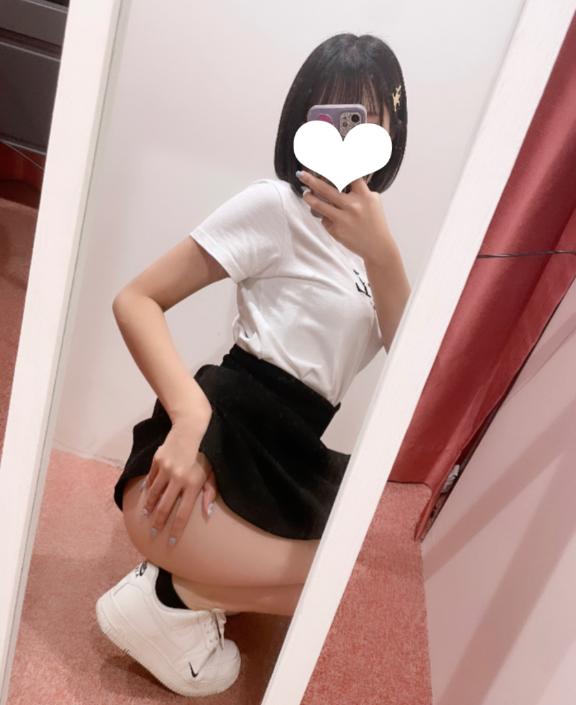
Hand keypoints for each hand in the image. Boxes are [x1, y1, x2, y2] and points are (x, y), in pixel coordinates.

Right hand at [141, 422, 218, 544]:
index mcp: (193, 483)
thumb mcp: (212, 472)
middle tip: (153, 533)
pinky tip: (144, 496)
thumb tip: (208, 513)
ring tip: (146, 517)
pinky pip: (151, 479)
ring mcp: (166, 469)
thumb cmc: (206, 453)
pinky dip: (147, 489)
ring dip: (149, 507)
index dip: (176, 529)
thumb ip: (210, 493)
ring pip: (154, 494)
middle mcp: (178, 478)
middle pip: (165, 507)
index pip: (183, 513)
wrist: (192, 428)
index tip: (170, 541)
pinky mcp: (157, 461)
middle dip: (158, 523)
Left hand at [297, 169, 395, 265]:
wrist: (377, 247)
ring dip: (310, 198)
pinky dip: (325, 217)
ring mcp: (343, 219)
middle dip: (311, 180)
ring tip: (306, 194)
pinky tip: (330, 218)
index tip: (325, 158)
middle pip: (327, 189)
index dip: (337, 165)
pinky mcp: (336, 231)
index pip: (349, 175)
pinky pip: (324, 219)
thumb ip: (360, 190)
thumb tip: (342, 177)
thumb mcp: (373, 201)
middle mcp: (353, 206)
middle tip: (301, 174)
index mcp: (364, 196)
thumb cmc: (374, 222)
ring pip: (319, 205)